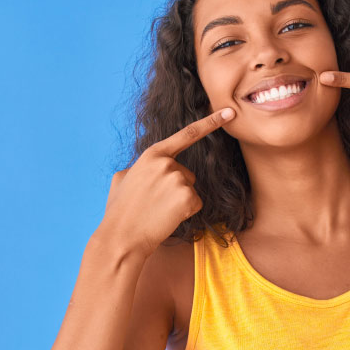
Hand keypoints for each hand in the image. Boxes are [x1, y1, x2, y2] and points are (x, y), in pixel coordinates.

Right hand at [95, 107, 236, 257]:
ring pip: (190, 189)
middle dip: (175, 187)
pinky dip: (185, 213)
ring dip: (179, 201)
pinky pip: (195, 204)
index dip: (211, 122)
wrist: (122, 236)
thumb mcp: (121, 179)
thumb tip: (142, 167)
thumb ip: (138, 167)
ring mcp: (178, 179)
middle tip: (153, 202)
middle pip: (186, 173)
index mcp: (152, 154)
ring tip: (157, 210)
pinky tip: (167, 217)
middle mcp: (167, 162)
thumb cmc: (119, 210)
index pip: (187, 134)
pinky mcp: (187, 197)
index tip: (229, 112)